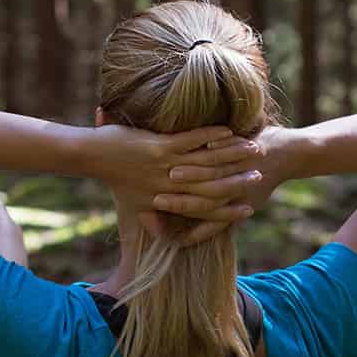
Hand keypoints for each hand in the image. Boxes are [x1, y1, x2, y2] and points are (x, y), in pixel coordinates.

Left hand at [88, 123, 263, 237]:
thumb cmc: (112, 178)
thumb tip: (165, 225)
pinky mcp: (161, 147)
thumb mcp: (133, 204)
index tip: (250, 207)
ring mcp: (167, 166)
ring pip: (208, 162)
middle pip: (215, 185)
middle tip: (263, 173)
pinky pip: (193, 141)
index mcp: (169, 201)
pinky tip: (228, 130)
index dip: (232, 209)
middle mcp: (171, 187)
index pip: (209, 210)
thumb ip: (152, 216)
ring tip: (254, 149)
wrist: (93, 157)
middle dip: (242, 179)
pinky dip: (212, 136)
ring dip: (233, 154)